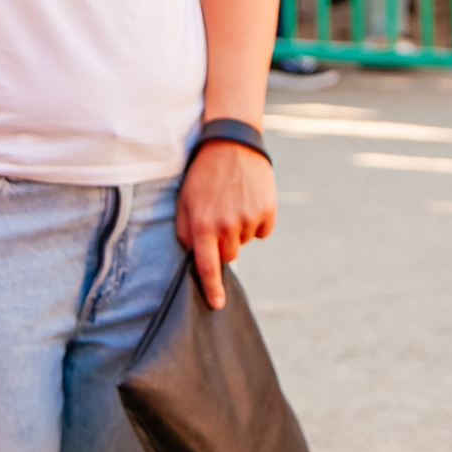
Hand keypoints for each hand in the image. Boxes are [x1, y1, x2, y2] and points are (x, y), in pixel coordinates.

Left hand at [175, 139, 275, 309]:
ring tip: (232, 203)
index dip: (212, 288)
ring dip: (239, 230)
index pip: (207, 266)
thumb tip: (196, 257)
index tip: (217, 305)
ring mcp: (249, 219)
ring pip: (245, 241)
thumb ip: (187, 232)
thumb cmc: (203, 176)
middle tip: (218, 218)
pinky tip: (248, 202)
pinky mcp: (267, 212)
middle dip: (223, 244)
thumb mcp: (184, 202)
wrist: (232, 146)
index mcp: (203, 226)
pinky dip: (256, 221)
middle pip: (229, 255)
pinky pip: (262, 231)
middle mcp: (227, 226)